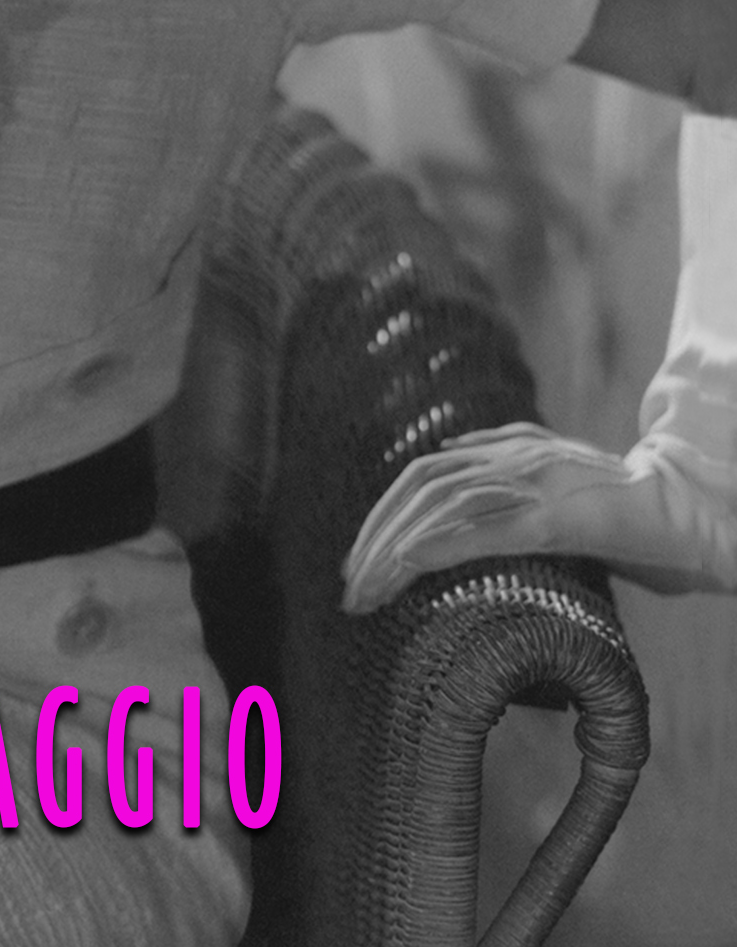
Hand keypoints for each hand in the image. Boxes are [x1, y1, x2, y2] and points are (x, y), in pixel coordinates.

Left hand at [342, 420, 736, 611]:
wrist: (689, 510)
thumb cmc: (625, 508)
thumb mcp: (555, 483)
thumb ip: (507, 473)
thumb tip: (451, 459)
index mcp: (509, 449)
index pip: (426, 475)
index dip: (385, 515)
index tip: (359, 562)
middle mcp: (514, 456)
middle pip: (421, 487)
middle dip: (377, 537)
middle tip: (351, 588)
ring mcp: (534, 481)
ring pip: (443, 505)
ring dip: (395, 550)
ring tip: (367, 592)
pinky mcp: (559, 516)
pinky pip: (488, 528)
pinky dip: (442, 543)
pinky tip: (409, 564)